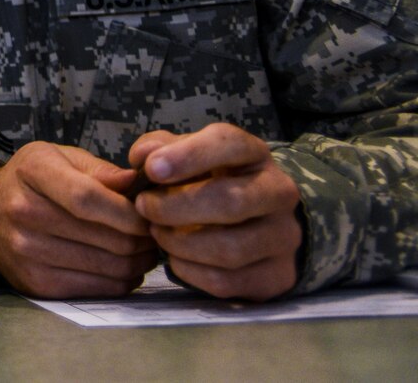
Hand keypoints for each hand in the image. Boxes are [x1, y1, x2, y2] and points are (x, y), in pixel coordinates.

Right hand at [0, 141, 157, 296]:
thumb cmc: (32, 180)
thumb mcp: (60, 158)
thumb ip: (101, 171)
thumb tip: (139, 183)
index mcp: (33, 172)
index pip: (87, 198)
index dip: (128, 213)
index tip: (149, 216)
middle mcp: (23, 212)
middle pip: (105, 238)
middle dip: (143, 239)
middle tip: (153, 234)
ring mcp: (26, 251)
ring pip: (109, 267)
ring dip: (137, 262)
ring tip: (141, 250)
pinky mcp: (35, 282)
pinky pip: (98, 289)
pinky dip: (121, 280)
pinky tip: (122, 266)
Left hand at [129, 124, 300, 300]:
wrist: (255, 221)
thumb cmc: (207, 180)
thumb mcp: (185, 155)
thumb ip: (160, 149)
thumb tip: (142, 157)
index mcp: (254, 154)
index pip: (230, 144)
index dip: (188, 156)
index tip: (151, 169)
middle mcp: (278, 192)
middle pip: (231, 202)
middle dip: (175, 207)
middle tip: (143, 207)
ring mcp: (284, 236)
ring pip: (230, 248)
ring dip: (180, 243)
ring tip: (157, 233)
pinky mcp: (278, 275)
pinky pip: (227, 281)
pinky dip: (190, 272)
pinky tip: (175, 259)